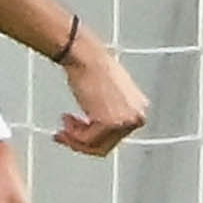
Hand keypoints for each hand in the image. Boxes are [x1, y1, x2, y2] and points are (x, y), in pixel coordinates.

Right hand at [53, 27, 149, 157]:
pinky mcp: (110, 124)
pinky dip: (73, 134)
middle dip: (82, 141)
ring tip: (63, 124)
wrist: (86, 56)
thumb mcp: (109, 94)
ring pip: (95, 145)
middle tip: (63, 133)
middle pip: (106, 144)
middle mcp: (137, 117)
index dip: (93, 136)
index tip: (76, 131)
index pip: (116, 136)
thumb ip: (109, 113)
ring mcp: (125, 122)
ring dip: (75, 138)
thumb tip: (97, 133)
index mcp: (139, 108)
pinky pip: (87, 140)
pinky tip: (66, 120)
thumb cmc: (93, 68)